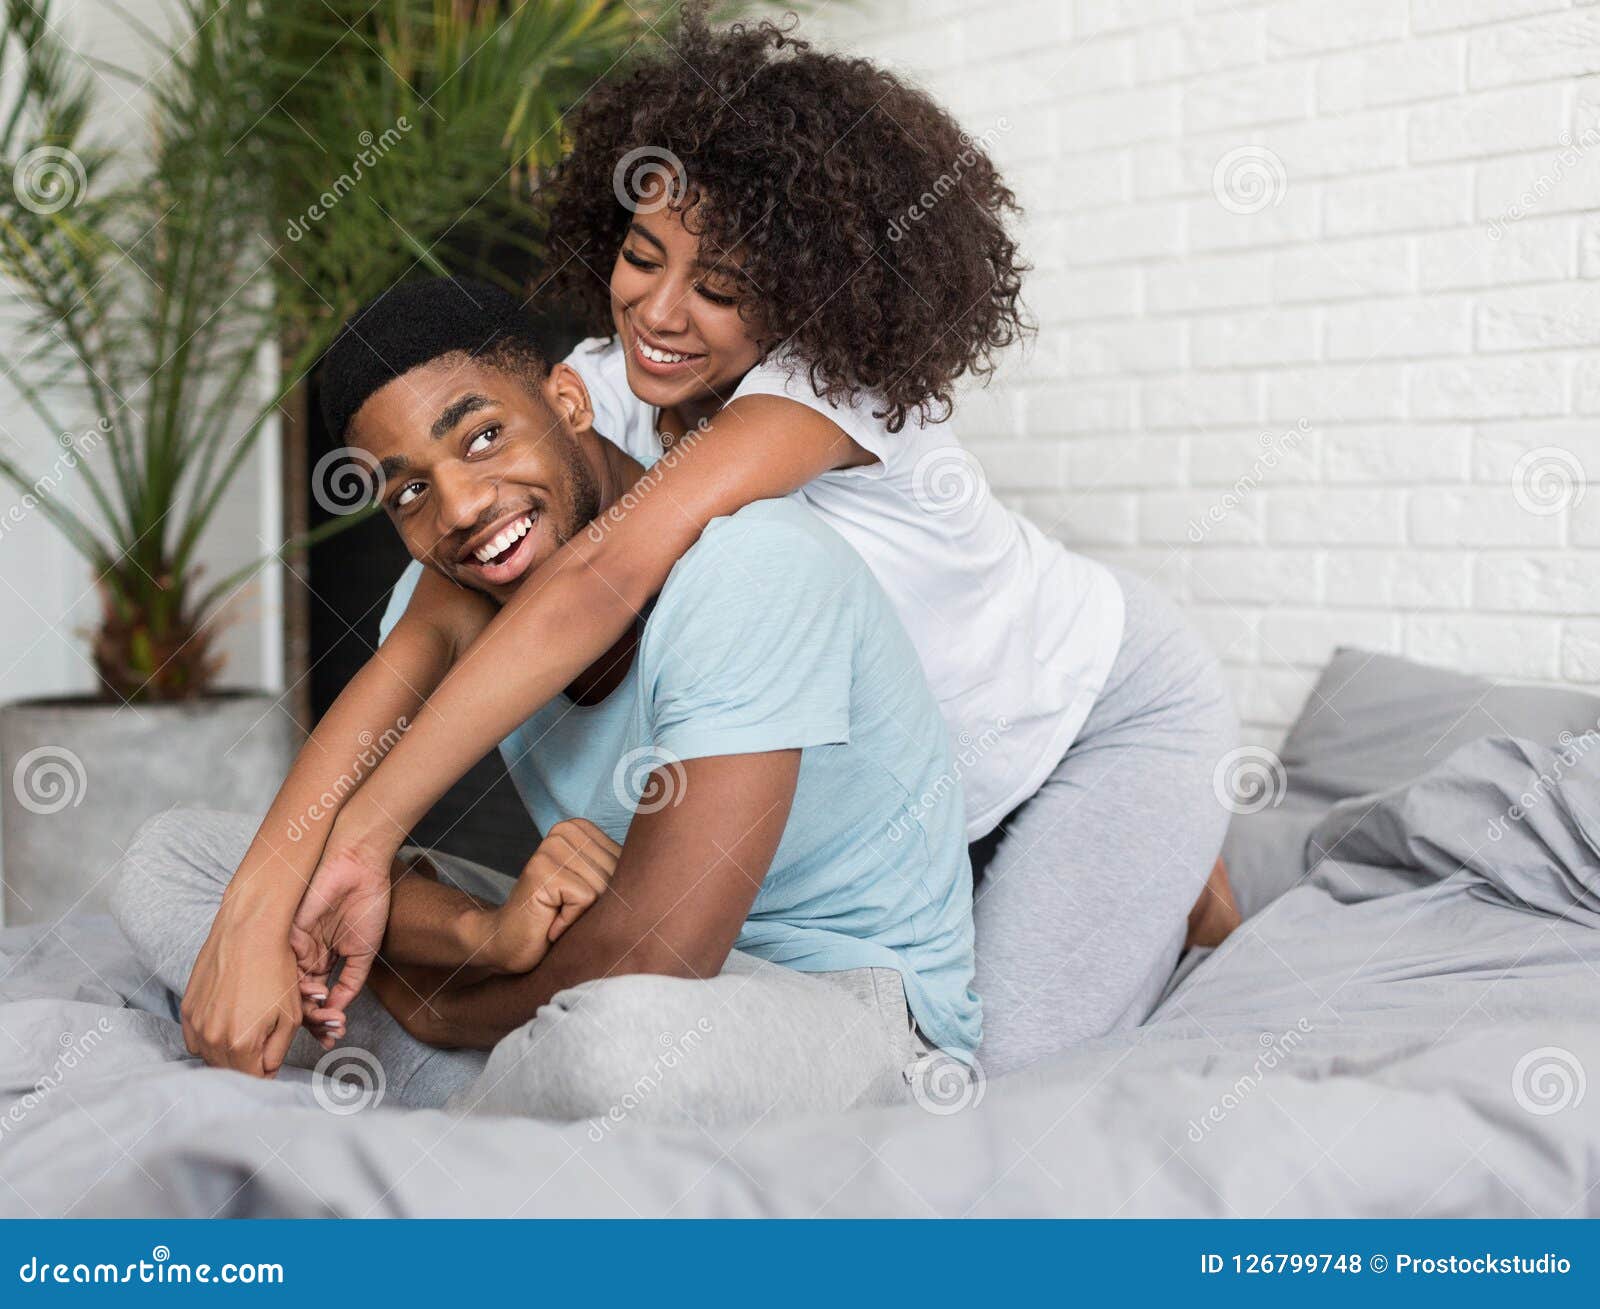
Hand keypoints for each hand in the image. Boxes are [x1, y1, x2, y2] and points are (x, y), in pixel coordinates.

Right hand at [181, 894, 302, 1077]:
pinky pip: (195, 1039)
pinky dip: (210, 1039)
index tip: (272, 1059)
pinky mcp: (186, 1010)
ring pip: (210, 1056)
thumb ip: (277, 1052)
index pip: (252, 1079)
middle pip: (229, 1070)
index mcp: (241, 1044)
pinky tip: (226, 1022)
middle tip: (262, 1045)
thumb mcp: (290, 1016)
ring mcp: (196, 1025)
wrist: (248, 933)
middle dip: (247, 1064)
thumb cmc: (275, 970)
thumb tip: (267, 1073)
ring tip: (246, 1029)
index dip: (266, 1072)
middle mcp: (212, 1039)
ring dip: (227, 1053)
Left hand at [290, 827, 393, 1045]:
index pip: (316, 996)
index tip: (335, 1037)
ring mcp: (296, 946)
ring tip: (328, 1020)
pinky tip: (319, 997)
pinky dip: (303, 987)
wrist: (359, 868)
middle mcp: (306, 956)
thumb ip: (351, 981)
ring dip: (309, 1009)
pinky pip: (290, 968)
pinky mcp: (289, 934)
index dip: (323, 1018)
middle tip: (329, 1035)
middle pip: (301, 997)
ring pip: (294, 988)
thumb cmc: (367, 902)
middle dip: (314, 1021)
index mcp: (322, 958)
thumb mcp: (364, 952)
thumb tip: (338, 1012)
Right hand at [486, 818, 618, 972]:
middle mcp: (565, 831)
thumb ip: (618, 872)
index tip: (582, 902)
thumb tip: (663, 868)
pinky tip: (550, 922)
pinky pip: (585, 899)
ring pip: (603, 887)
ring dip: (584, 916)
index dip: (612, 893)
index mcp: (582, 828)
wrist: (508, 944)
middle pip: (616, 874)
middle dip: (599, 906)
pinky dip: (570, 922)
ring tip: (559, 916)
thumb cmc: (557, 920)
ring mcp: (551, 847)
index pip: (628, 860)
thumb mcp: (595, 890)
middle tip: (568, 912)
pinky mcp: (542, 870)